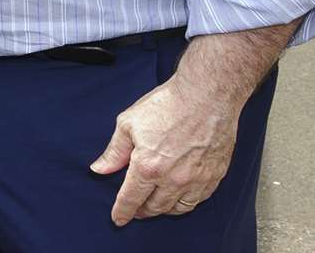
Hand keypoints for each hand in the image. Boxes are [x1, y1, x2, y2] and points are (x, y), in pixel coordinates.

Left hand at [90, 74, 240, 224]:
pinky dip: (185, 203)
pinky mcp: (214, 176)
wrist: (205, 96)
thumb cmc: (167, 105)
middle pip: (154, 207)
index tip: (118, 219)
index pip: (131, 199)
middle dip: (142, 211)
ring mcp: (196, 179)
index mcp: (148, 167)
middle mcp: (173, 179)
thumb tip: (100, 169)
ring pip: (177, 208)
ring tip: (155, 205)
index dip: (122, 212)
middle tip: (135, 210)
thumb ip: (114, 151)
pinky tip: (179, 197)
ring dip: (163, 210)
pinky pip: (198, 200)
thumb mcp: (128, 124)